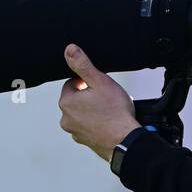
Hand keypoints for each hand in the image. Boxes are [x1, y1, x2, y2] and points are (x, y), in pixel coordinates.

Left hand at [57, 43, 138, 160]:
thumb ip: (83, 65)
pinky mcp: (84, 141)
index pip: (72, 83)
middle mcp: (66, 119)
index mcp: (66, 102)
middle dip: (89, 97)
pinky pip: (88, 126)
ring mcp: (74, 132)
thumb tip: (69, 50)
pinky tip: (109, 123)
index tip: (100, 88)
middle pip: (77, 99)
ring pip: (82, 113)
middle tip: (106, 99)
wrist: (125, 141)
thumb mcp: (100, 81)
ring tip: (109, 112)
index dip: (87, 82)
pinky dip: (96, 124)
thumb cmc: (115, 112)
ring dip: (93, 110)